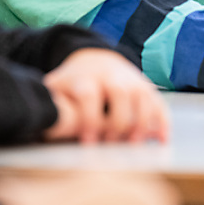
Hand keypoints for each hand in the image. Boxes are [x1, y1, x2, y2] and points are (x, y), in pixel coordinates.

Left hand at [42, 49, 169, 143]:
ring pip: (142, 97)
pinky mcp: (146, 88)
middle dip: (117, 121)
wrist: (95, 58)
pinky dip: (162, 122)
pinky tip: (161, 141)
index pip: (89, 93)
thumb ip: (50, 104)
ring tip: (133, 145)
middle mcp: (111, 76)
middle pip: (120, 93)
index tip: (88, 141)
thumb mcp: (57, 87)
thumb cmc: (73, 83)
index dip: (89, 118)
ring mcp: (132, 80)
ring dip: (141, 123)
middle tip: (111, 144)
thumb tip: (41, 124)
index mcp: (86, 77)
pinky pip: (159, 103)